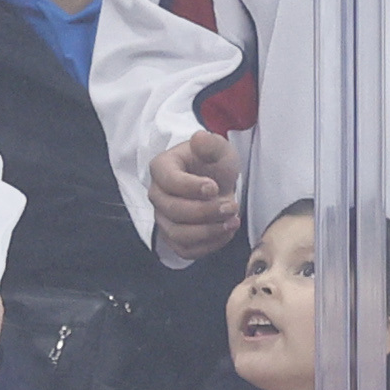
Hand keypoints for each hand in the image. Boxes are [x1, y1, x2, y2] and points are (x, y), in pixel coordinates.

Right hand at [147, 130, 240, 260]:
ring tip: (232, 221)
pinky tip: (226, 232)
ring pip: (178, 235)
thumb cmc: (214, 164)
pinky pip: (186, 251)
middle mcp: (157, 195)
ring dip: (208, 232)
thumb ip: (211, 144)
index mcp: (161, 168)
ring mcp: (163, 219)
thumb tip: (199, 138)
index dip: (191, 187)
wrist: (217, 183)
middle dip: (205, 212)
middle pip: (173, 211)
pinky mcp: (174, 239)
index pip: (169, 181)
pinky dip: (209, 246)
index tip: (214, 186)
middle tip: (231, 206)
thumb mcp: (219, 149)